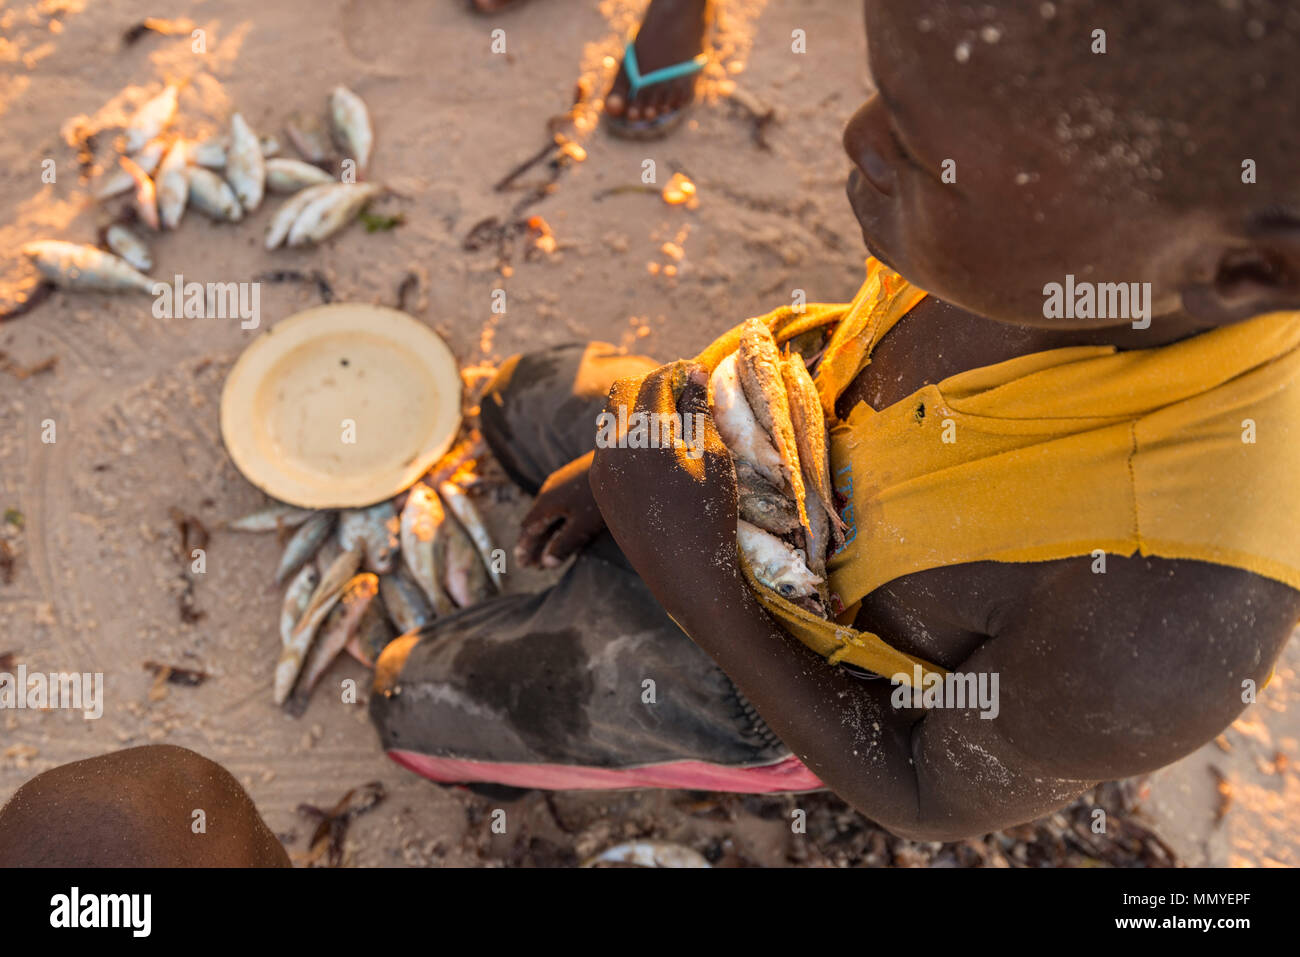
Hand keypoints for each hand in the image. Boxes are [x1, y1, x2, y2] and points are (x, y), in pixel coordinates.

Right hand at [515, 451, 603, 567]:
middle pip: (537, 522)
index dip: (525, 548)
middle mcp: (549, 492)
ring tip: (548, 549)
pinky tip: (564, 527)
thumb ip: (563, 544)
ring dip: (546, 533)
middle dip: (535, 544)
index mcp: (546, 503)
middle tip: (533, 564)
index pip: (528, 529)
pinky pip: (559, 506)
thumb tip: (546, 563)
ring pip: (549, 514)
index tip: (523, 564)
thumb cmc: (598, 495)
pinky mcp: (575, 481)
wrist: (616, 458)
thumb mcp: (582, 525)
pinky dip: (557, 522)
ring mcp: (562, 484)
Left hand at [590, 360, 744, 621]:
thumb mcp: (712, 458)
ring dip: (637, 410)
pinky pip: (608, 446)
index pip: (655, 383)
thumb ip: (697, 411)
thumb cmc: (709, 515)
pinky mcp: (599, 486)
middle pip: (623, 393)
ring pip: (611, 419)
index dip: (677, 372)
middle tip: (680, 394)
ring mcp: (600, 468)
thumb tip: (693, 372)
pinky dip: (628, 437)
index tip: (695, 372)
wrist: (684, 573)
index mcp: (645, 436)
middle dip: (651, 386)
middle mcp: (613, 447)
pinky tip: (654, 450)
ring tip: (669, 422)